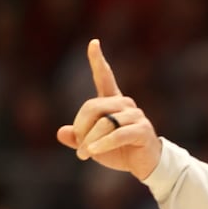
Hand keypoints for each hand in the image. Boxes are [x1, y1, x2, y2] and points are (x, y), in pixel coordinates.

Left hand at [57, 39, 161, 179]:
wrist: (146, 165)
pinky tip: (93, 152)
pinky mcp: (142, 130)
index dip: (98, 60)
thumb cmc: (120, 152)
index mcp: (113, 102)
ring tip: (84, 154)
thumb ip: (78, 137)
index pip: (105, 77)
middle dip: (81, 127)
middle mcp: (125, 104)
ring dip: (90, 141)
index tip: (94, 43)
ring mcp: (135, 116)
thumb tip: (61, 132)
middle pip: (93, 106)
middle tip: (79, 146)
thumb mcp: (93, 144)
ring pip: (104, 122)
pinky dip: (102, 144)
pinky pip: (116, 134)